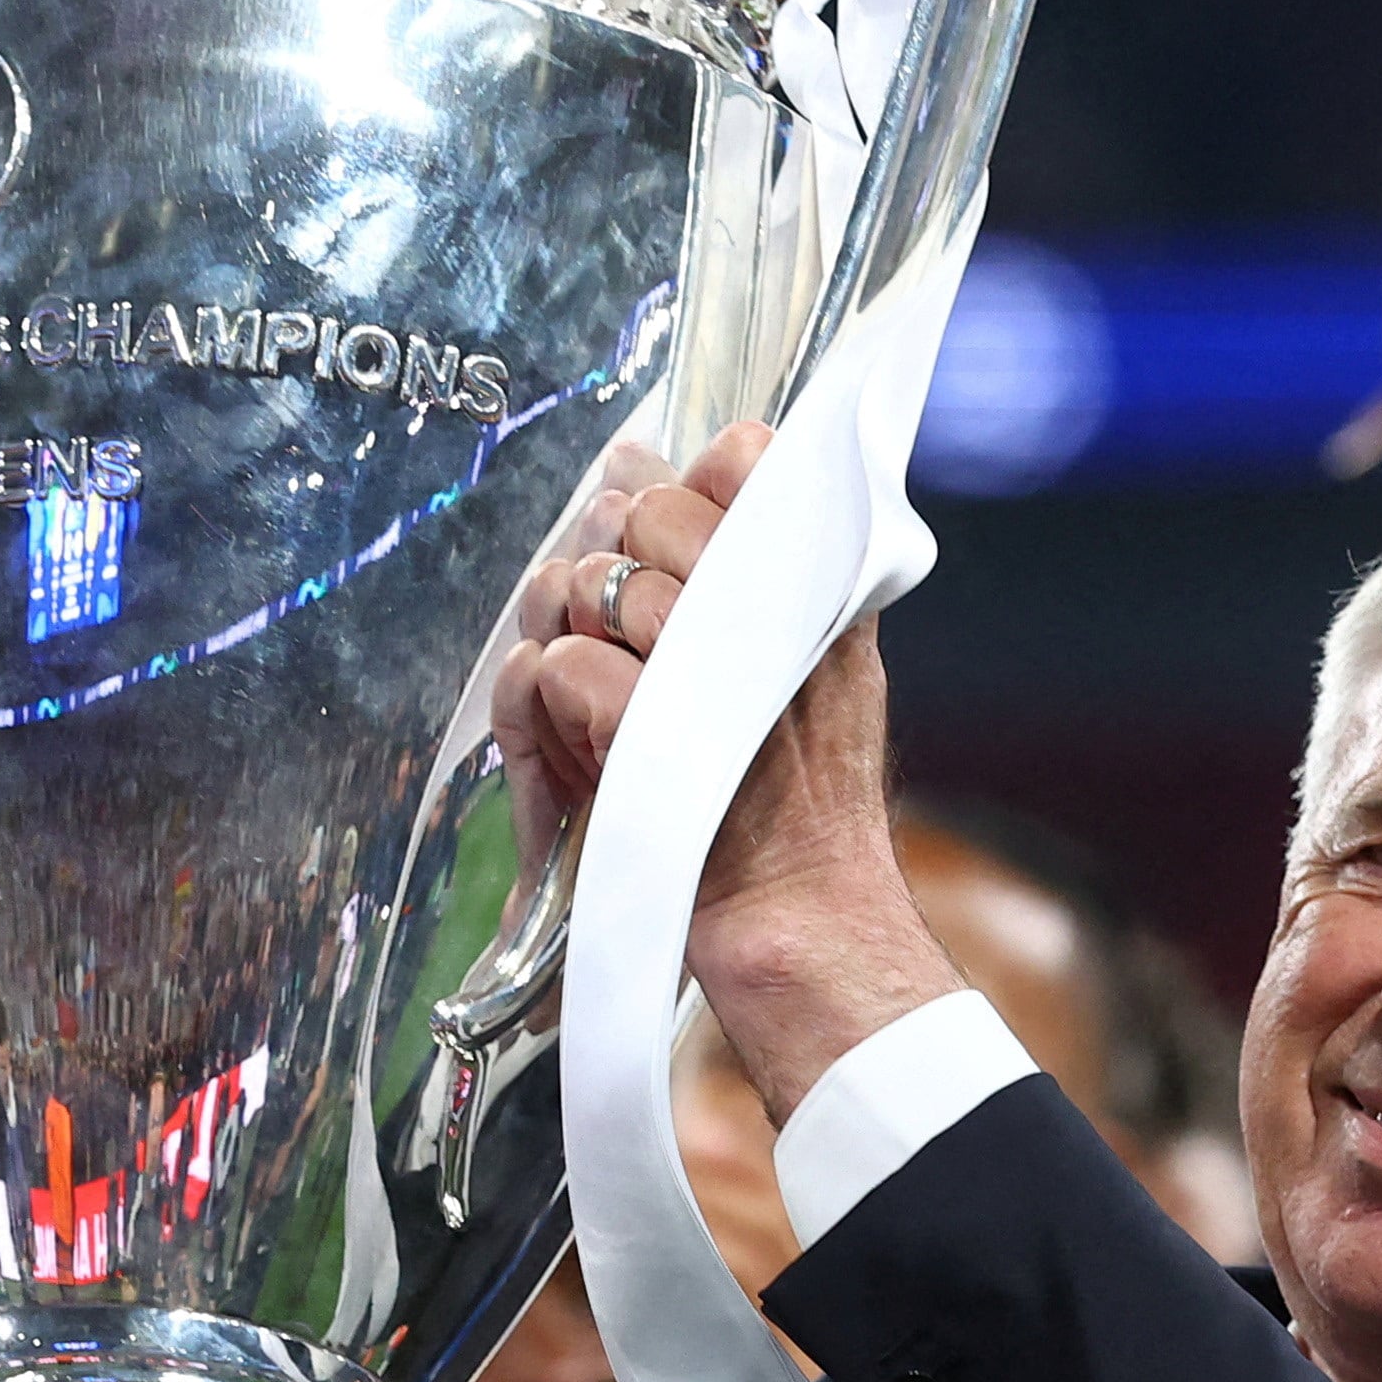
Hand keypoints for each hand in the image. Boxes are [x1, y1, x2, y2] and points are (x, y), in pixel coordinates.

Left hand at [488, 425, 956, 1122]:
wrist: (805, 926)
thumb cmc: (794, 811)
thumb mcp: (810, 666)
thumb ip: (741, 563)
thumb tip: (638, 455)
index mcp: (822, 584)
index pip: (742, 458)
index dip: (685, 498)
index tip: (676, 562)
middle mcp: (782, 611)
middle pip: (646, 515)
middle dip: (612, 574)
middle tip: (634, 649)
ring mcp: (720, 670)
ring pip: (594, 589)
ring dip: (580, 645)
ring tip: (616, 708)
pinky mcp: (658, 736)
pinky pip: (566, 669)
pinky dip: (559, 710)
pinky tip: (598, 746)